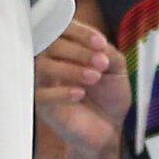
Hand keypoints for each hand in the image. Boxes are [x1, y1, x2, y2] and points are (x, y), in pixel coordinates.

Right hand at [35, 20, 130, 153]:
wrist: (109, 128)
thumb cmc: (108, 96)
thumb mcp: (117, 69)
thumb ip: (108, 52)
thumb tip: (98, 46)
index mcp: (68, 47)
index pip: (64, 29)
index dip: (82, 33)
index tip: (100, 43)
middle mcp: (52, 60)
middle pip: (52, 45)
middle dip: (79, 51)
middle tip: (101, 63)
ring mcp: (44, 82)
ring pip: (43, 67)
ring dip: (71, 70)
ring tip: (94, 77)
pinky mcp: (42, 105)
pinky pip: (41, 94)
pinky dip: (61, 92)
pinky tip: (79, 94)